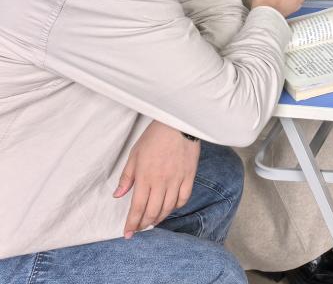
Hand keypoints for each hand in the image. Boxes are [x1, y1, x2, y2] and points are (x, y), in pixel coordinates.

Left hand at [114, 120, 199, 238]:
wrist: (178, 125)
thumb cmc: (154, 137)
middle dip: (144, 224)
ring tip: (153, 221)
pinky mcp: (189, 176)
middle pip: (152, 211)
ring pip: (168, 207)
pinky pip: (184, 198)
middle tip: (139, 229)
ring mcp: (177, 180)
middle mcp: (161, 182)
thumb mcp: (134, 154)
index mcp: (145, 177)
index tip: (128, 233)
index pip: (137, 207)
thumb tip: (118, 195)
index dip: (132, 223)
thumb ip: (127, 177)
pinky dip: (176, 206)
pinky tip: (170, 207)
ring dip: (159, 218)